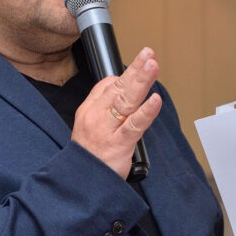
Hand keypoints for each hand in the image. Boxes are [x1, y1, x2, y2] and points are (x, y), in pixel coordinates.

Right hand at [71, 47, 161, 176]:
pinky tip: (155, 101)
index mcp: (89, 109)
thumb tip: (121, 86)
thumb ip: (105, 106)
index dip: (126, 74)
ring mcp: (107, 129)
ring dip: (141, 81)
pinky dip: (146, 112)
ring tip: (153, 66)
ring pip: (126, 101)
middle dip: (136, 69)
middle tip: (149, 54)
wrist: (81, 182)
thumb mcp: (89, 125)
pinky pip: (134, 126)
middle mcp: (97, 116)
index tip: (142, 62)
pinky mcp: (118, 144)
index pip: (107, 85)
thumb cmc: (90, 155)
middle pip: (119, 87)